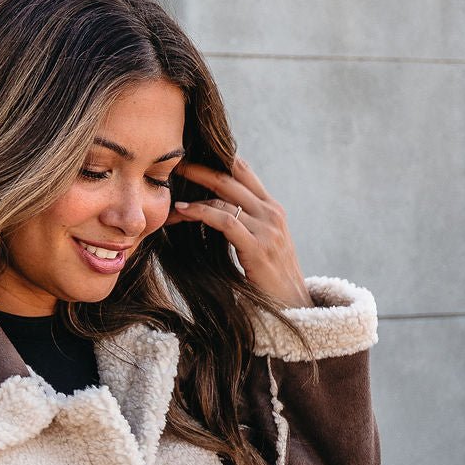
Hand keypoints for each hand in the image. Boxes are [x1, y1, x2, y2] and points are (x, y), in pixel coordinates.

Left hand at [168, 156, 312, 309]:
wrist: (293, 307)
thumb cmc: (271, 281)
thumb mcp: (263, 245)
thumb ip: (247, 226)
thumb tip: (218, 213)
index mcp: (272, 209)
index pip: (244, 172)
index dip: (218, 159)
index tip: (192, 157)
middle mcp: (272, 213)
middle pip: (232, 177)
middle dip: (201, 168)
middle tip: (176, 163)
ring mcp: (267, 229)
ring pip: (225, 197)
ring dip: (194, 193)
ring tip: (171, 193)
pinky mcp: (257, 247)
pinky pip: (225, 221)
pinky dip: (201, 213)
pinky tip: (182, 212)